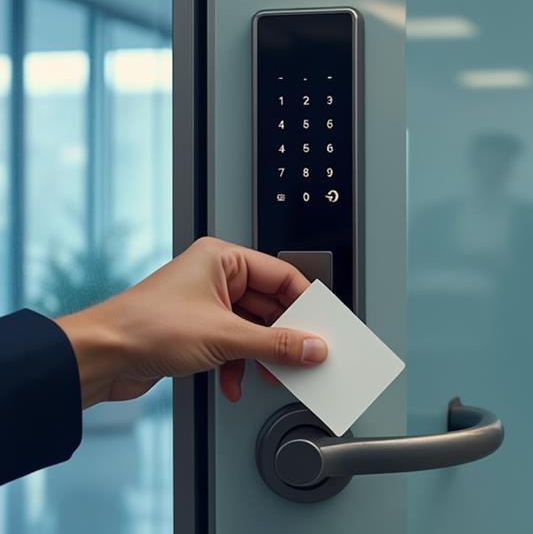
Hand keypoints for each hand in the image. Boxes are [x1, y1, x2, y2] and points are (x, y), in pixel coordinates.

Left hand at [55, 237, 325, 407]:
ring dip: (261, 357)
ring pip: (252, 330)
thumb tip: (310, 347)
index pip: (282, 276)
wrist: (98, 357)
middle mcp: (215, 277)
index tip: (323, 328)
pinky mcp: (196, 331)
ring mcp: (205, 305)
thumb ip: (275, 344)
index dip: (305, 304)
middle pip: (269, 306)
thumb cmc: (142, 326)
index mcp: (223, 259)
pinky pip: (233, 346)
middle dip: (283, 337)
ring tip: (273, 375)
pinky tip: (234, 383)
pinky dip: (237, 367)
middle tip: (304, 356)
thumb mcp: (224, 336)